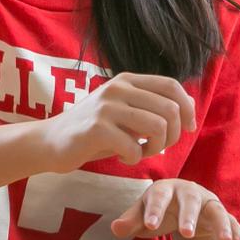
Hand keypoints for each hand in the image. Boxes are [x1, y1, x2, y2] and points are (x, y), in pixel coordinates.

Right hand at [35, 73, 196, 169]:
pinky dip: (135, 158)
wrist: (50, 142)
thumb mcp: (125, 112)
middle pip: (170, 109)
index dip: (187, 108)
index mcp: (127, 80)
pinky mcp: (96, 129)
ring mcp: (106, 107)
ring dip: (156, 148)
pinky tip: (123, 158)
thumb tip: (189, 103)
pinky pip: (134, 147)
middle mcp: (118, 88)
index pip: (172, 86)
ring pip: (157, 127)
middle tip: (157, 147)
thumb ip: (152, 106)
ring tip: (141, 152)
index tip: (188, 128)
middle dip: (174, 135)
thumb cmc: (93, 130)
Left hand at [109, 179, 239, 239]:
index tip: (150, 225)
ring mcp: (206, 202)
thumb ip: (131, 221)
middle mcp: (188, 192)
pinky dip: (236, 231)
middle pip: (190, 200)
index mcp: (165, 189)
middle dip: (189, 216)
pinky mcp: (219, 214)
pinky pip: (230, 220)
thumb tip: (115, 228)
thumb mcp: (142, 214)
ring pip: (216, 210)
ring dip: (221, 224)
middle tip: (186, 233)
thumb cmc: (159, 208)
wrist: (179, 202)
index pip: (159, 196)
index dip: (154, 209)